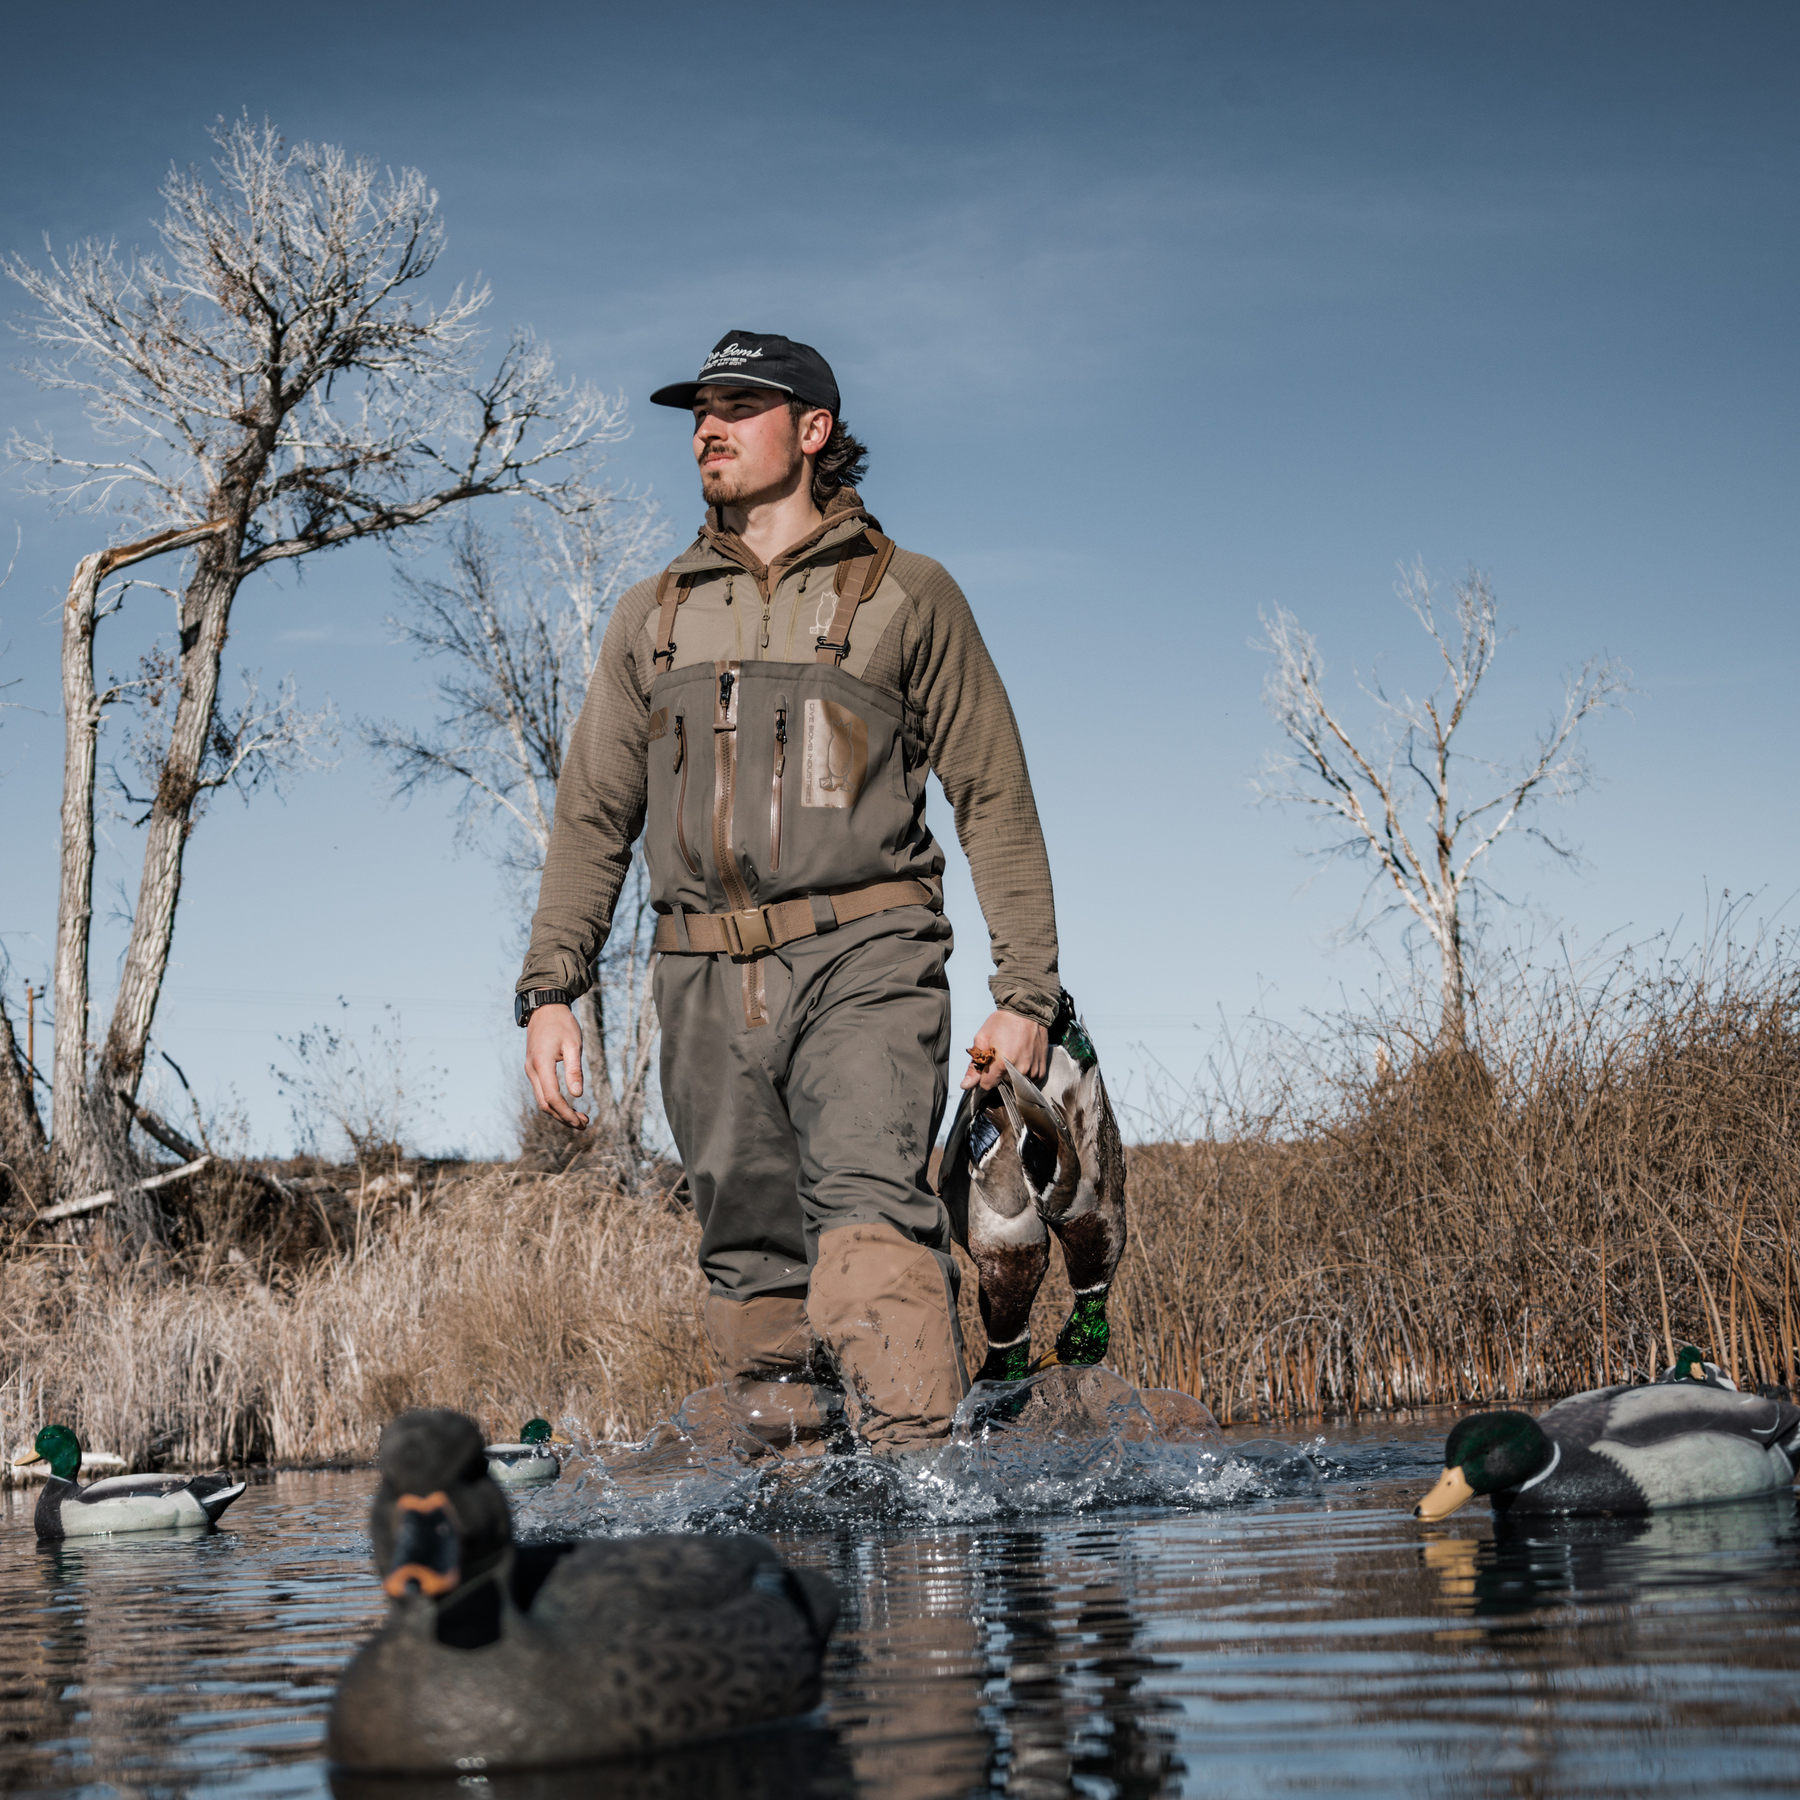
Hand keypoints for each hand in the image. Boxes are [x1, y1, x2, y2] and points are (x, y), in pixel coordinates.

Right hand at [524, 1003, 586, 1127]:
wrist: (545, 1008)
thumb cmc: (562, 1024)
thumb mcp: (573, 1044)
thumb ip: (574, 1069)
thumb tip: (577, 1095)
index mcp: (541, 1064)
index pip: (552, 1097)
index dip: (566, 1113)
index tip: (581, 1122)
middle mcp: (532, 1070)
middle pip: (545, 1104)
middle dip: (564, 1118)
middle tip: (584, 1125)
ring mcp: (530, 1070)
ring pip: (542, 1100)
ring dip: (559, 1112)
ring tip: (580, 1119)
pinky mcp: (533, 1069)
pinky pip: (542, 1091)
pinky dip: (554, 1102)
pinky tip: (569, 1105)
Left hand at [961, 1008, 1049, 1091]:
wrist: (1028, 1010)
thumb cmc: (1004, 1022)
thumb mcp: (982, 1038)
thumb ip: (974, 1065)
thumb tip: (965, 1085)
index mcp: (1002, 1063)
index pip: (987, 1085)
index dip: (984, 1075)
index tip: (988, 1063)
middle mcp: (1019, 1070)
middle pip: (1001, 1083)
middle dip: (998, 1072)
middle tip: (1001, 1054)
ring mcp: (1032, 1071)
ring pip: (1015, 1083)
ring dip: (1011, 1073)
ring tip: (1013, 1054)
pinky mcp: (1040, 1071)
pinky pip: (1028, 1080)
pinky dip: (1023, 1072)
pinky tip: (1022, 1057)